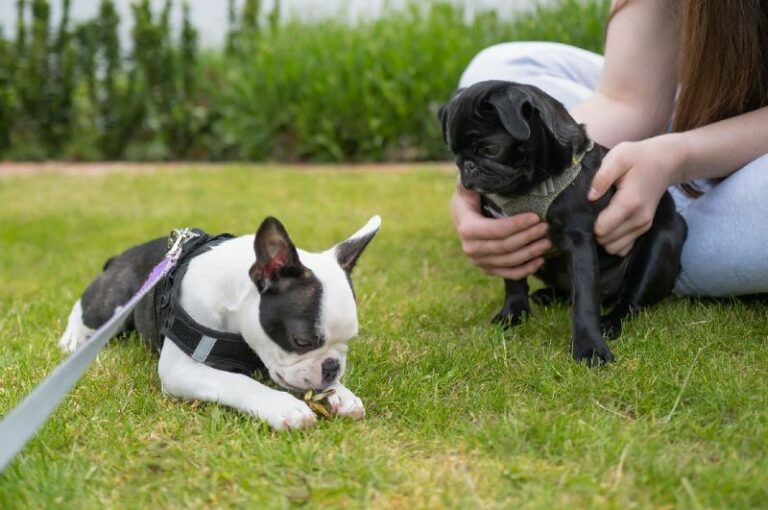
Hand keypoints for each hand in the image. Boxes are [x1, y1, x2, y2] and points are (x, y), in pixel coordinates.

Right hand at [451, 178, 551, 279]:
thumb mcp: (468, 186)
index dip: (516, 225)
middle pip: (504, 247)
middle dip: (528, 237)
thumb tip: (479, 169)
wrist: (462, 217)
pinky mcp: (488, 268)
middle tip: (546, 227)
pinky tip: (539, 260)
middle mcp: (471, 248)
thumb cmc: (470, 198)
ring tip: (547, 241)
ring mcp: (479, 261)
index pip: (494, 230)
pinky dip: (525, 269)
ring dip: (531, 252)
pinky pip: (508, 274)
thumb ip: (473, 178)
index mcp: (467, 227)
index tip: (535, 217)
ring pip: (509, 261)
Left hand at [588, 135, 684, 255]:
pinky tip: (609, 226)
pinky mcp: (644, 229)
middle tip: (590, 213)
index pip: (601, 230)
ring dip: (603, 238)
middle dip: (593, 231)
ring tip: (599, 218)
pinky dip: (614, 241)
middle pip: (605, 241)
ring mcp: (643, 226)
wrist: (666, 162)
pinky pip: (624, 248)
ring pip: (614, 248)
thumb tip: (590, 197)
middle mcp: (638, 220)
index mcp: (629, 203)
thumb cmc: (638, 157)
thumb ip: (602, 176)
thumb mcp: (619, 156)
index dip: (588, 223)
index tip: (584, 211)